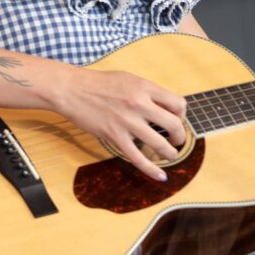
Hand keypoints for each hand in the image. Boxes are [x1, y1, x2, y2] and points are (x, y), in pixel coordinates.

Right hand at [51, 68, 186, 181]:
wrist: (72, 89)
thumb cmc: (98, 83)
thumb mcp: (128, 79)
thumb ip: (147, 92)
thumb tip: (163, 106)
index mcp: (145, 87)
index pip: (178, 103)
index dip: (182, 115)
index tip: (177, 121)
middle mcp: (139, 103)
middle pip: (174, 124)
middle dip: (179, 136)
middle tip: (176, 141)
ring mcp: (128, 121)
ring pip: (160, 144)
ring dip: (170, 153)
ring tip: (169, 155)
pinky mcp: (115, 136)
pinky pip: (138, 158)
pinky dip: (152, 169)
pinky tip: (161, 176)